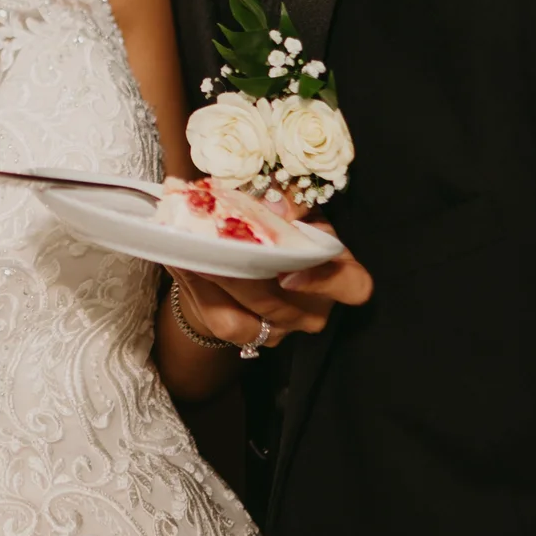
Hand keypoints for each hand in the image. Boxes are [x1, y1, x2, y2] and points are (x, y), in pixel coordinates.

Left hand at [171, 204, 372, 349]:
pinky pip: (220, 319)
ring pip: (245, 319)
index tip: (287, 271)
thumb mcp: (287, 203)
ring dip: (213, 283)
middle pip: (283, 306)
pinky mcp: (246, 336)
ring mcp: (280, 328)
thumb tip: (277, 202)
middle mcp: (313, 308)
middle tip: (213, 248)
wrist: (245, 256)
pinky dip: (197, 288)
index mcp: (337, 271)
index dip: (324, 282)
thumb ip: (287, 199)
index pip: (353, 287)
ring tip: (189, 252)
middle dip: (244, 277)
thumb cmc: (276, 223)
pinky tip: (181, 262)